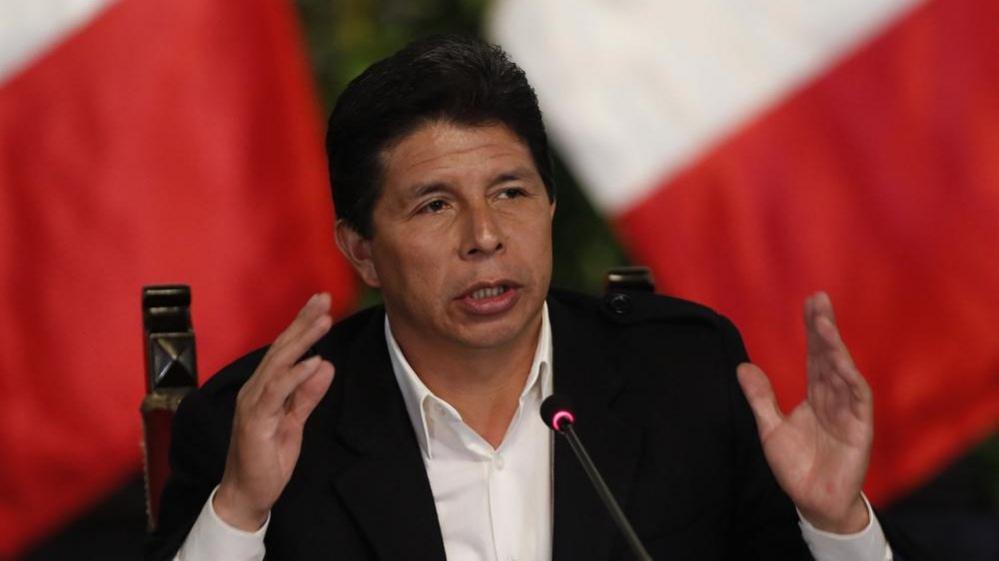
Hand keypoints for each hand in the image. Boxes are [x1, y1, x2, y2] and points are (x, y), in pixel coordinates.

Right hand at [214, 293, 335, 530]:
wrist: (247, 496)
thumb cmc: (267, 459)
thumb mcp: (295, 423)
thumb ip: (307, 395)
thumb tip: (324, 364)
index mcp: (264, 388)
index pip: (285, 350)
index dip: (301, 324)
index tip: (321, 303)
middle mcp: (255, 390)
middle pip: (281, 348)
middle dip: (302, 321)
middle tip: (323, 298)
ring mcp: (252, 404)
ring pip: (278, 364)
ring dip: (302, 341)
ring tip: (323, 321)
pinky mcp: (255, 422)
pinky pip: (276, 393)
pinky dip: (295, 376)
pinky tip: (313, 362)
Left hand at [736, 292, 872, 533]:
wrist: (813, 503)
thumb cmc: (797, 467)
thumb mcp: (770, 429)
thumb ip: (759, 398)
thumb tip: (743, 366)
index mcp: (815, 395)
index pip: (814, 356)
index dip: (812, 330)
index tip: (809, 302)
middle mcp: (834, 398)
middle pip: (829, 357)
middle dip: (825, 328)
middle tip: (819, 299)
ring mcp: (848, 412)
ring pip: (843, 373)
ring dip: (835, 348)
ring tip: (824, 324)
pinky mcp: (860, 430)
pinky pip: (858, 400)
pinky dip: (851, 380)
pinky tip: (842, 362)